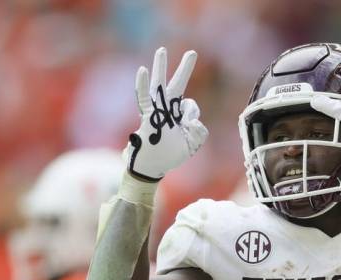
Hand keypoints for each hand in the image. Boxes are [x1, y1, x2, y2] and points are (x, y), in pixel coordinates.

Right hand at [126, 47, 207, 181]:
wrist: (150, 168)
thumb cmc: (169, 156)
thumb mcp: (192, 143)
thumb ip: (198, 129)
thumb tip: (192, 117)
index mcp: (176, 116)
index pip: (189, 106)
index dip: (192, 115)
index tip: (187, 126)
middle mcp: (165, 110)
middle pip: (176, 86)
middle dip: (184, 69)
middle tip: (193, 52)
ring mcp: (155, 112)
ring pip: (159, 87)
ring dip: (160, 68)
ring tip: (161, 50)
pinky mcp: (146, 117)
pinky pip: (144, 99)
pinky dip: (142, 86)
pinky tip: (142, 70)